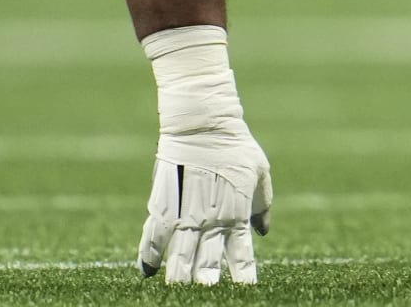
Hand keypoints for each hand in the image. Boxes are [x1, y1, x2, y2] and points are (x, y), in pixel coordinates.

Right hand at [139, 25, 271, 284]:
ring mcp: (186, 213)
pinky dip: (149, 255)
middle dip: (207, 284)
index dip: (242, 277)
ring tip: (177, 293)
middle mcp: (211, 219)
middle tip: (207, 297)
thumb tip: (264, 231)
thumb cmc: (236, 143)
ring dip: (179, 277)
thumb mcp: (259, 171)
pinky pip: (153, 236)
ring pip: (180, 257)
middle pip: (207, 264)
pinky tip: (146, 272)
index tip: (244, 292)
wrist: (203, 120)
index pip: (241, 257)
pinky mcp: (164, 203)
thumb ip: (262, 203)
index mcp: (237, 214)